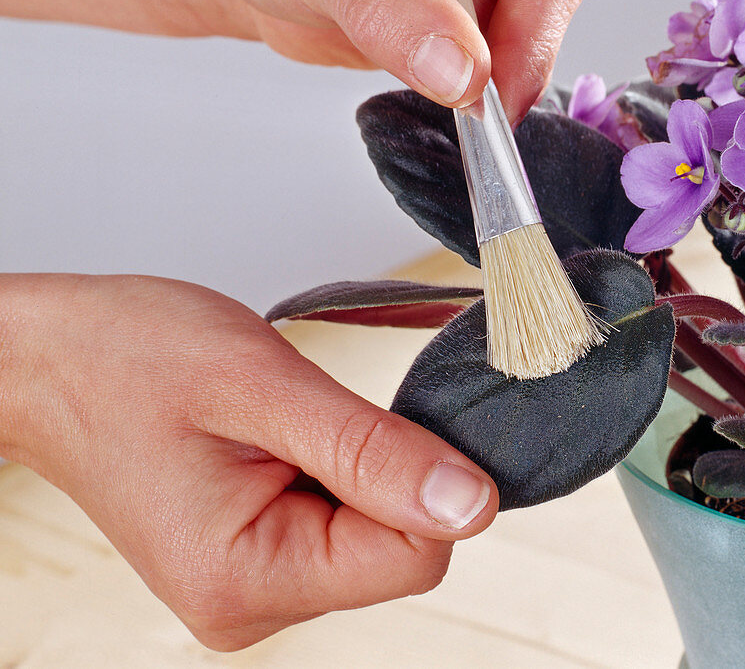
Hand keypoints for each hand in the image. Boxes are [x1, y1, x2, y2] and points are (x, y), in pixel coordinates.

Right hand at [0, 273, 497, 649]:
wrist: (52, 361)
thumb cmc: (129, 358)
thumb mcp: (263, 386)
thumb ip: (372, 452)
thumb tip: (473, 505)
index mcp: (247, 578)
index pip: (414, 558)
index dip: (422, 481)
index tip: (371, 422)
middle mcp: (250, 606)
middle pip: (397, 550)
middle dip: (378, 471)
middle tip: (306, 415)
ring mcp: (251, 589)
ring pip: (372, 535)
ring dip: (350, 467)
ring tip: (277, 425)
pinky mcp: (253, 563)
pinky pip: (337, 524)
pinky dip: (329, 473)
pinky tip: (276, 441)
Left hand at [151, 0, 581, 121]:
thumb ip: (396, 13)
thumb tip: (466, 73)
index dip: (529, 37)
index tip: (492, 98)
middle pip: (546, 1)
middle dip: (502, 59)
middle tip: (454, 103)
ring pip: (525, 36)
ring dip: (476, 69)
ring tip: (398, 50)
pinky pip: (497, 55)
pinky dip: (464, 77)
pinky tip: (411, 59)